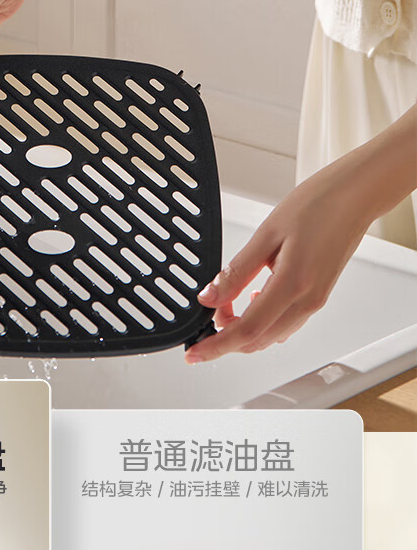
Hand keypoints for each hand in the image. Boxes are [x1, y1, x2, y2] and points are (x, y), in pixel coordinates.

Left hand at [188, 103, 416, 361]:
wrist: (354, 197)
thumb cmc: (317, 205)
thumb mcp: (266, 234)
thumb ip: (236, 271)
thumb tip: (210, 298)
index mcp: (292, 285)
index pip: (247, 331)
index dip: (217, 346)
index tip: (195, 353)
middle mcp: (307, 301)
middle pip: (259, 340)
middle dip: (228, 337)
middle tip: (208, 315)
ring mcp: (315, 301)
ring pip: (272, 335)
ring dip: (246, 329)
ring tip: (227, 304)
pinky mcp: (319, 296)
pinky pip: (286, 323)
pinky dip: (264, 321)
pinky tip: (254, 299)